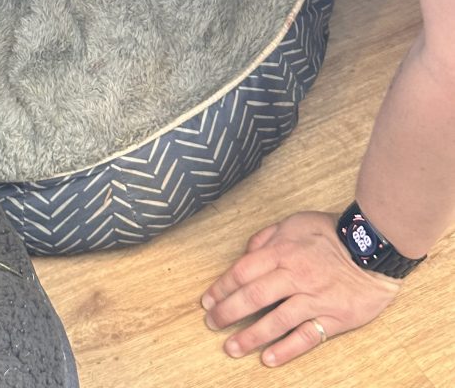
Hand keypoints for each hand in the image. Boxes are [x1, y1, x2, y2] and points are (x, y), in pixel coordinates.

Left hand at [201, 212, 400, 365]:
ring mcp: (314, 299)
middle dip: (228, 313)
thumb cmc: (332, 233)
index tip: (207, 301)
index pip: (242, 272)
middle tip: (212, 325)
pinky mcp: (334, 318)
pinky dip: (286, 350)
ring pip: (276, 321)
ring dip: (250, 337)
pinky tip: (268, 359)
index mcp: (281, 251)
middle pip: (253, 297)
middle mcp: (294, 276)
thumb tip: (246, 252)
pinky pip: (306, 336)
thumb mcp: (294, 222)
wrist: (375, 248)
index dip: (221, 288)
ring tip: (231, 348)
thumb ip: (267, 237)